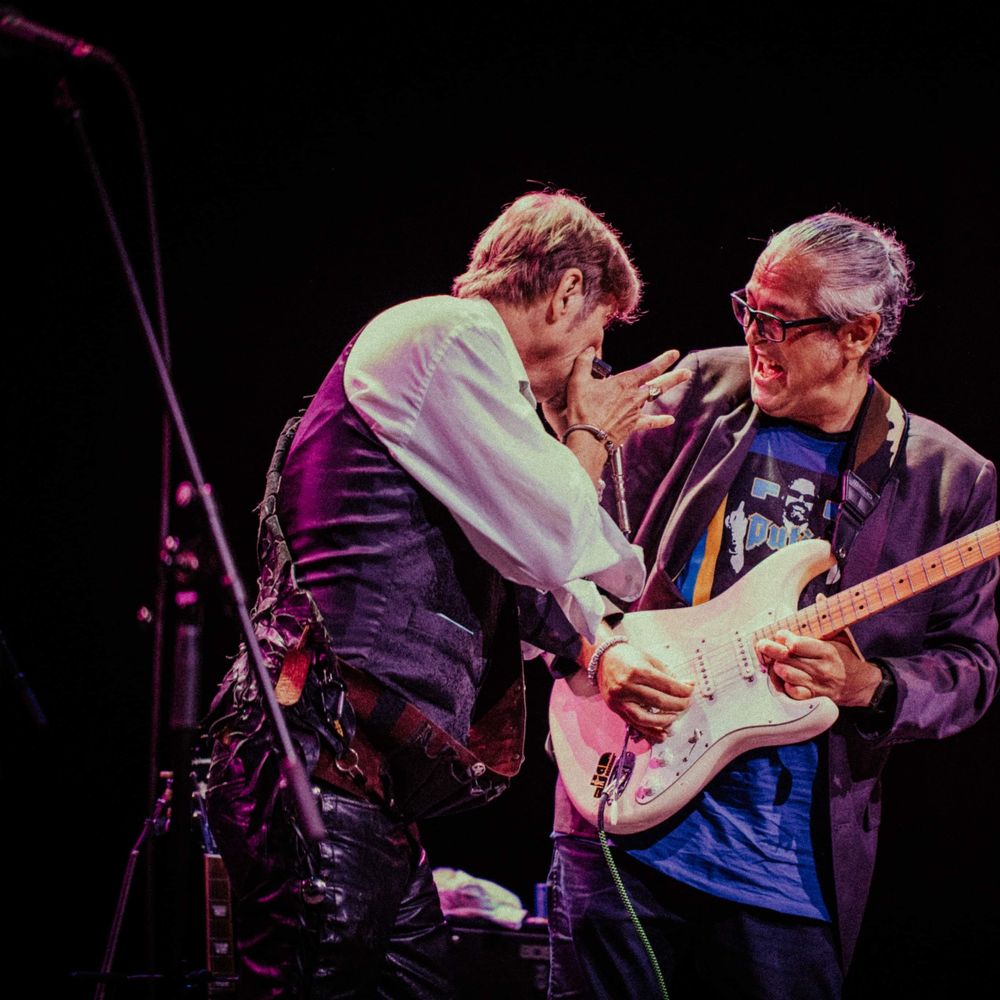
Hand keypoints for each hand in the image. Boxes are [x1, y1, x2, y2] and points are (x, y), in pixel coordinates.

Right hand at [546, 347, 689, 444]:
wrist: (588, 438)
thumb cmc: (582, 409)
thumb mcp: (578, 382)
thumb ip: (583, 363)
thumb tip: (588, 350)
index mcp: (625, 383)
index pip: (649, 369)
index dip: (663, 361)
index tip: (674, 353)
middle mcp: (634, 397)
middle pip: (658, 385)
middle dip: (674, 377)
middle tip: (687, 373)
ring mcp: (635, 412)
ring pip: (654, 398)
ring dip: (666, 389)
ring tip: (680, 383)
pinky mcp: (632, 426)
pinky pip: (648, 422)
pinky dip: (659, 421)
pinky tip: (670, 420)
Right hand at [596, 642, 694, 742]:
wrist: (603, 658)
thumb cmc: (627, 657)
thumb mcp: (649, 659)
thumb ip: (667, 674)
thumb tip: (686, 686)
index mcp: (638, 670)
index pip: (666, 685)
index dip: (683, 690)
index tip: (690, 690)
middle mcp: (627, 686)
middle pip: (659, 701)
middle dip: (678, 705)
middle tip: (687, 703)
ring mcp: (620, 699)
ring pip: (646, 718)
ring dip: (665, 721)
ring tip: (675, 717)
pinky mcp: (615, 709)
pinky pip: (634, 724)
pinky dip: (650, 732)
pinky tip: (662, 734)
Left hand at [755, 629, 881, 706]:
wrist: (861, 684)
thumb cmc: (847, 658)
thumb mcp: (842, 636)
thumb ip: (828, 617)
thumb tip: (820, 597)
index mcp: (827, 651)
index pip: (797, 644)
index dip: (784, 638)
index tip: (780, 634)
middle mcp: (821, 668)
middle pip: (787, 659)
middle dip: (771, 650)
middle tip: (763, 645)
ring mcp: (816, 683)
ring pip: (786, 674)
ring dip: (775, 666)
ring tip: (774, 660)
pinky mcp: (813, 696)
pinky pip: (792, 692)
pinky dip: (783, 684)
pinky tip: (782, 677)